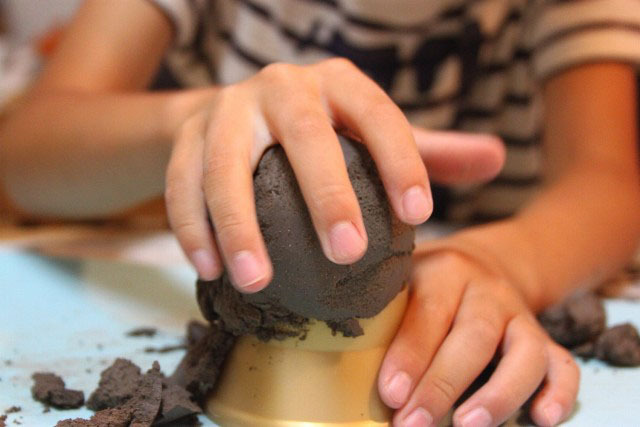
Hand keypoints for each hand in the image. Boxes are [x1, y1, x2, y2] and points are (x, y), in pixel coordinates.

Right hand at [165, 58, 503, 291]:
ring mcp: (227, 109)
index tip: (420, 216)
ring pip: (226, 163)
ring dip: (239, 223)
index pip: (378, 114)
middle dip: (324, 193)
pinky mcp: (185, 135)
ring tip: (258, 279)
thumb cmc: (321, 132)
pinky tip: (210, 269)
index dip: (402, 160)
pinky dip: (192, 226)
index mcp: (336, 83)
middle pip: (302, 134)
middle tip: (346, 254)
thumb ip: (428, 150)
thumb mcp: (371, 132)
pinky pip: (181, 182)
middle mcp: (281, 87)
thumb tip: (497, 159)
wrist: (239, 109)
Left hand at [378, 246, 579, 426]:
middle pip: (473, 336)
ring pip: (524, 352)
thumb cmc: (427, 284)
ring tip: (468, 426)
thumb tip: (343, 363)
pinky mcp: (544, 339)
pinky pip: (563, 364)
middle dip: (443, 385)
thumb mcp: (403, 281)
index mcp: (444, 272)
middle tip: (413, 424)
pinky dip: (559, 392)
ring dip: (499, 394)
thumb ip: (384, 312)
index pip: (429, 311)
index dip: (410, 354)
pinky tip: (542, 418)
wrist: (481, 264)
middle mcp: (487, 292)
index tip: (391, 393)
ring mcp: (519, 316)